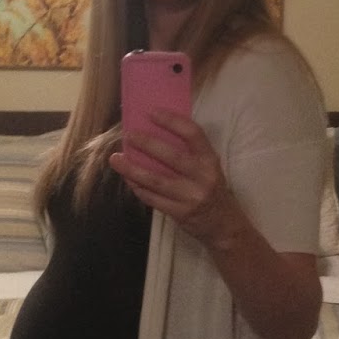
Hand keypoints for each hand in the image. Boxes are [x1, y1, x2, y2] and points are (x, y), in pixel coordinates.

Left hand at [110, 109, 239, 243]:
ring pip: (156, 180)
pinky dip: (138, 188)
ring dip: (132, 169)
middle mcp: (202, 177)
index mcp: (210, 160)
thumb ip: (188, 153)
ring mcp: (190, 197)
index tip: (152, 113)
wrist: (223, 225)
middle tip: (128, 135)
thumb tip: (154, 132)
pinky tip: (128, 178)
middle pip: (171, 157)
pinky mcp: (180, 213)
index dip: (172, 121)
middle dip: (147, 144)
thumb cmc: (211, 189)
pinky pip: (153, 198)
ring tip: (116, 159)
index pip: (192, 134)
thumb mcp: (208, 168)